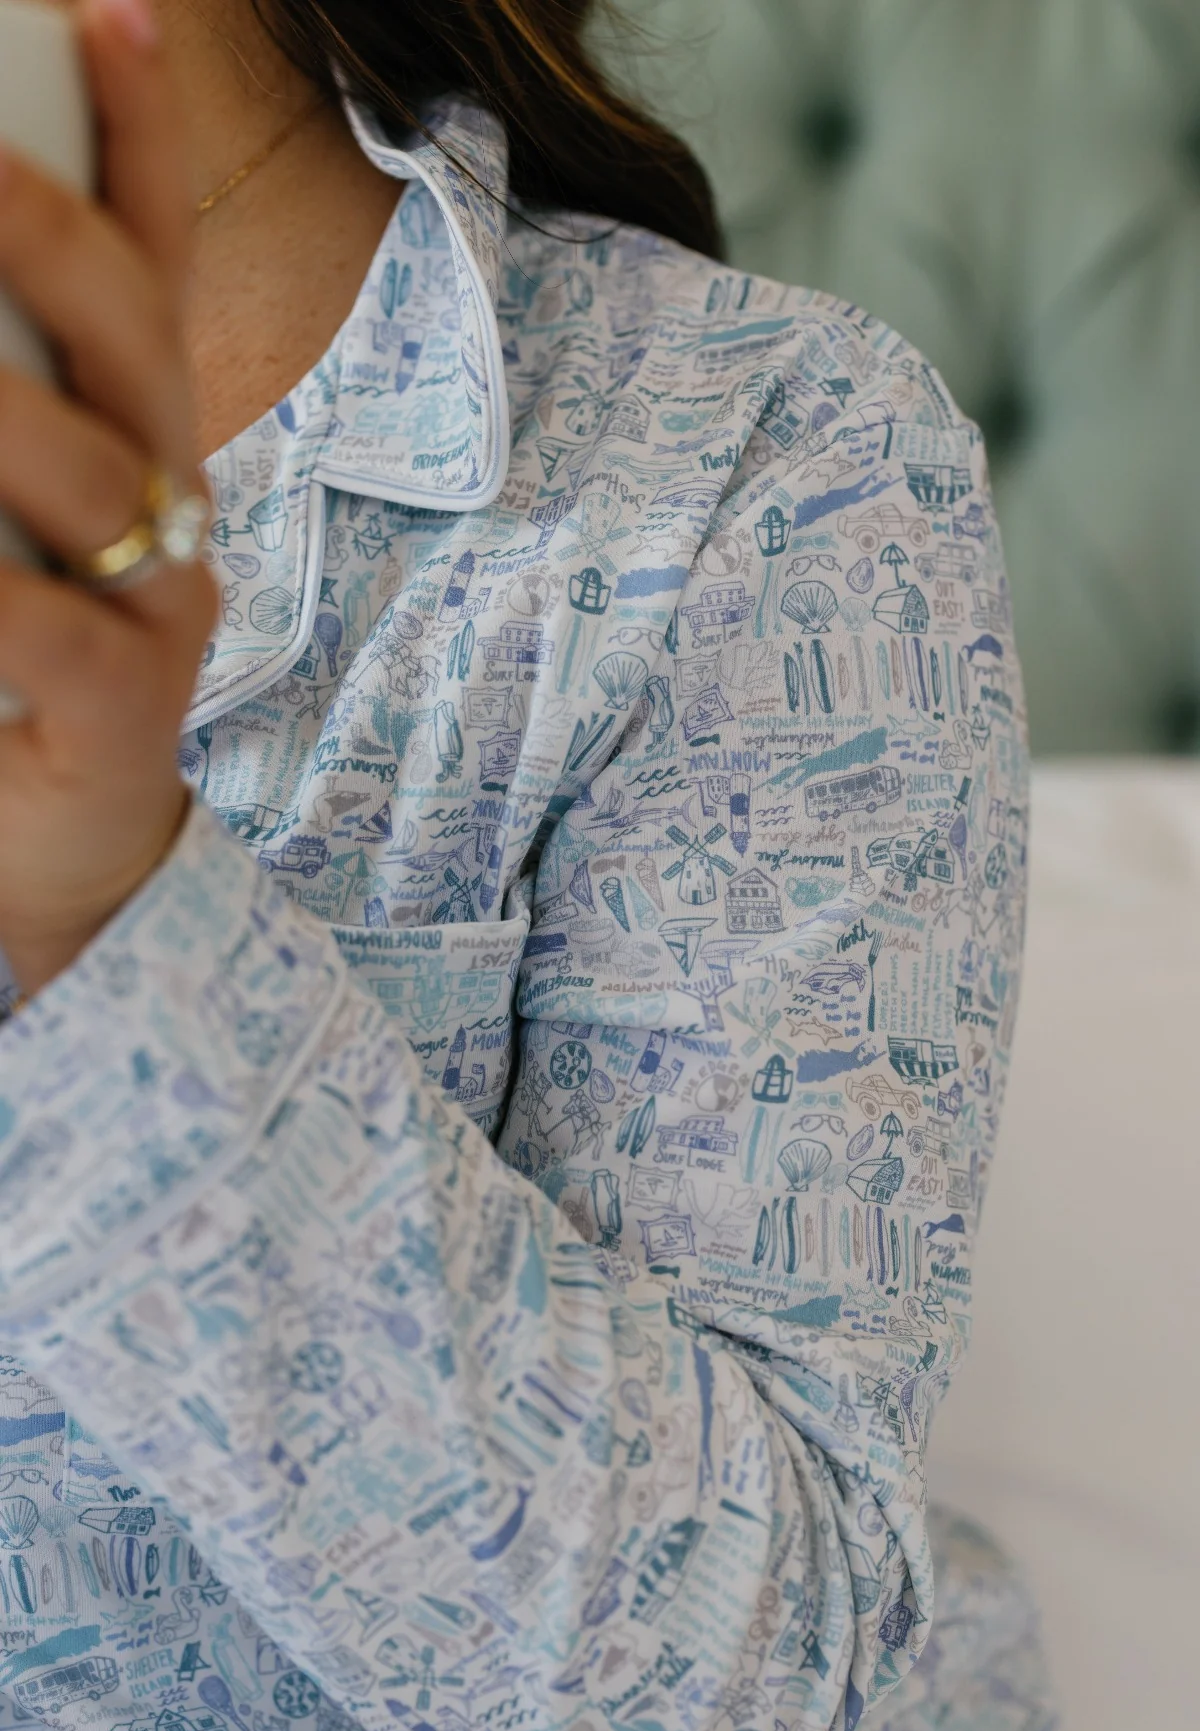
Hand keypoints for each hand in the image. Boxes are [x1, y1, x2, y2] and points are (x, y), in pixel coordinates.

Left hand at [0, 0, 215, 1000]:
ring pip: (78, 468)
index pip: (152, 264)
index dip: (139, 136)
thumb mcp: (4, 523)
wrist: (65, 859)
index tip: (109, 6)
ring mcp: (160, 605)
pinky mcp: (122, 708)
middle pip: (128, 334)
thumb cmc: (12, 669)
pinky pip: (32, 622)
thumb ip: (2, 408)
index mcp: (141, 439)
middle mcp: (170, 502)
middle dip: (37, 226)